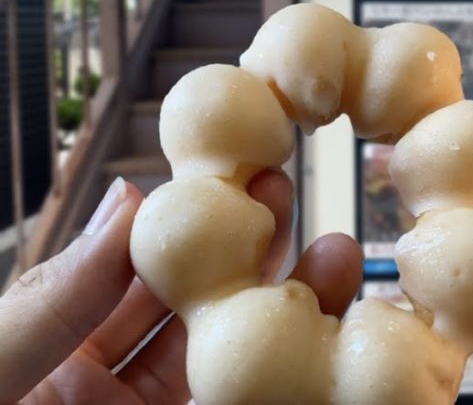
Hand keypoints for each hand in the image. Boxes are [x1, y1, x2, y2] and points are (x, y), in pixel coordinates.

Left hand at [0, 172, 362, 404]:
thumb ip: (58, 295)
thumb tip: (128, 203)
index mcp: (49, 350)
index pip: (130, 272)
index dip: (186, 221)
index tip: (231, 177)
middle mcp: (105, 388)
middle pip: (194, 307)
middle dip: (250, 249)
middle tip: (292, 194)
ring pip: (231, 360)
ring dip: (289, 307)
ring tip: (336, 255)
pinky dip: (289, 379)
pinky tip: (327, 343)